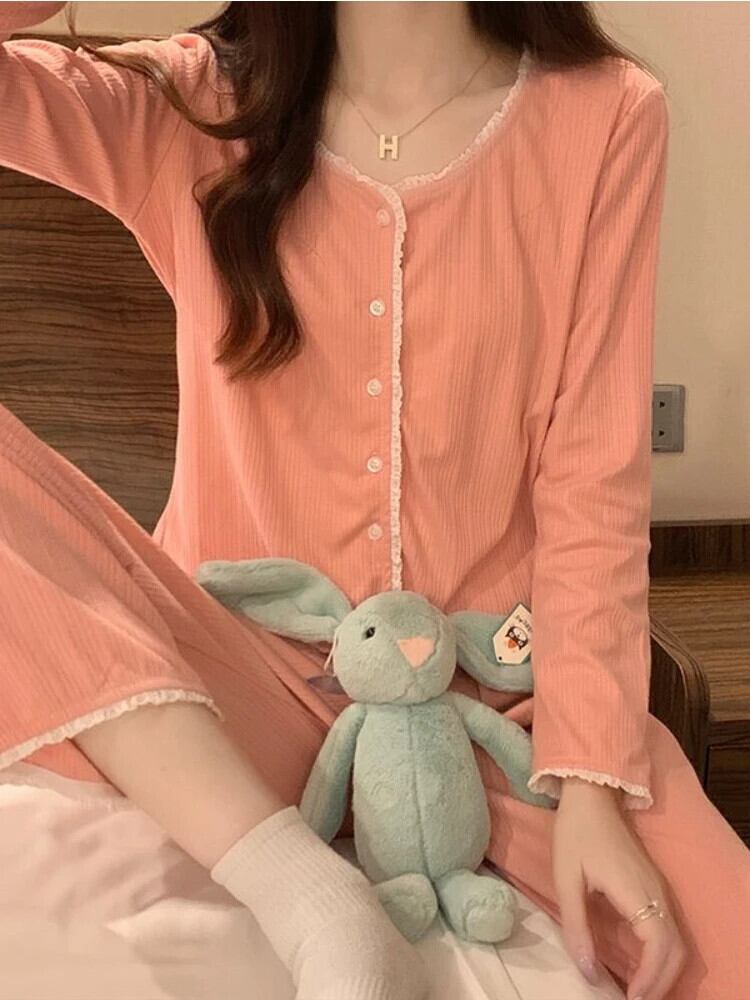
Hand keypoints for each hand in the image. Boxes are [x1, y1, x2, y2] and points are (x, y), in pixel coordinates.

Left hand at [553, 778, 687, 999]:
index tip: (631, 999)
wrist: (592, 795)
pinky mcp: (654, 886)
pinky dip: (663, 955)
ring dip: (664, 971)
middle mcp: (656, 892)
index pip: (659, 945)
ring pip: (677, 941)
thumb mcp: (566, 879)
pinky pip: (669, 929)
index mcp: (636, 890)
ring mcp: (659, 888)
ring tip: (639, 992)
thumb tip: (589, 972)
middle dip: (661, 983)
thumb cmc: (575, 834)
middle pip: (676, 949)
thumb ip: (577, 926)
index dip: (650, 979)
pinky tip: (642, 966)